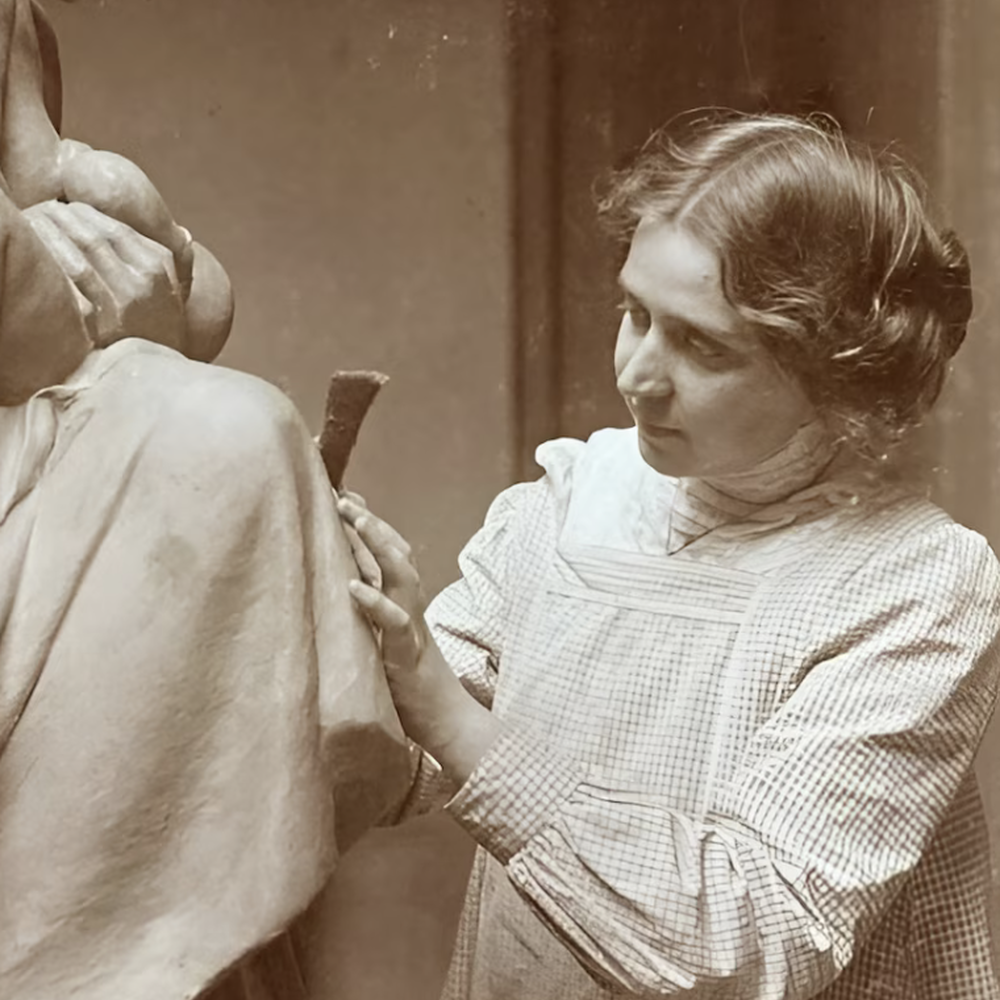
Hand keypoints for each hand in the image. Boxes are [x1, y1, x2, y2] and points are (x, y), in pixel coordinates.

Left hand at [24, 200, 186, 350]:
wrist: (158, 374)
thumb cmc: (160, 332)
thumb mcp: (174, 293)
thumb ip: (175, 261)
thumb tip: (184, 234)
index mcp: (159, 266)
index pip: (116, 228)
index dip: (85, 214)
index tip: (63, 210)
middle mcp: (145, 278)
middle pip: (96, 235)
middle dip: (63, 218)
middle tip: (39, 211)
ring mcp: (126, 299)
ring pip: (82, 252)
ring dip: (52, 233)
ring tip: (32, 223)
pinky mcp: (106, 319)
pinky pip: (73, 278)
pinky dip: (52, 259)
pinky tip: (36, 253)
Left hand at [337, 495, 500, 783]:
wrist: (450, 726)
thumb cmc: (414, 692)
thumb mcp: (388, 647)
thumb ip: (375, 623)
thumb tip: (347, 600)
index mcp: (404, 607)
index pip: (388, 556)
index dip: (370, 526)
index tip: (347, 496)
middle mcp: (410, 610)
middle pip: (396, 555)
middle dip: (370, 522)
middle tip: (342, 494)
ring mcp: (412, 630)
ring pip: (401, 577)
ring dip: (378, 546)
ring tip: (354, 519)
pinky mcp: (407, 656)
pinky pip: (395, 624)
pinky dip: (375, 604)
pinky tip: (353, 587)